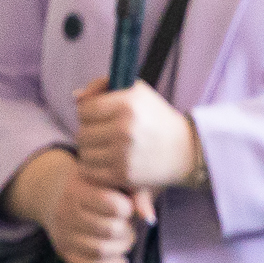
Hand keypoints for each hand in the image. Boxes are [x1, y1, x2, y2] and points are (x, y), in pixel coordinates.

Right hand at [5, 148, 144, 262]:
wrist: (54, 191)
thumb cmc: (96, 184)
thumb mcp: (113, 180)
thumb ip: (136, 194)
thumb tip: (149, 219)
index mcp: (77, 189)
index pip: (115, 206)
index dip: (129, 209)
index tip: (127, 207)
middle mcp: (64, 211)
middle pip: (110, 231)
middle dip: (128, 230)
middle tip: (129, 225)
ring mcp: (61, 233)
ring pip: (101, 251)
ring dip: (122, 248)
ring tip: (127, 239)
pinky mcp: (62, 250)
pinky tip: (122, 260)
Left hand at [73, 77, 200, 190]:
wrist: (188, 150)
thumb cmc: (157, 118)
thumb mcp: (137, 92)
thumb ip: (103, 87)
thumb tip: (75, 98)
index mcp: (128, 104)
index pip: (83, 110)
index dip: (90, 113)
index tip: (104, 118)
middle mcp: (125, 128)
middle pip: (82, 133)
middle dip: (92, 134)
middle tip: (108, 136)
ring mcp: (124, 153)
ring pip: (84, 153)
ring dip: (93, 152)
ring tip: (109, 149)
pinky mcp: (125, 175)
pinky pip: (91, 171)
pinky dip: (96, 169)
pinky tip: (110, 163)